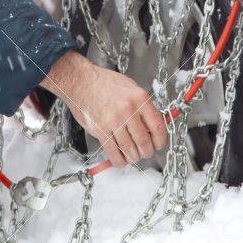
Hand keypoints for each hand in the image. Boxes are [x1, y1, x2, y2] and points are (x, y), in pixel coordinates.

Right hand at [39, 51, 167, 167]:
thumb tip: (154, 125)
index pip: (158, 127)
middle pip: (144, 142)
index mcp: (140, 98)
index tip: (159, 145)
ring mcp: (114, 120)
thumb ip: (143, 106)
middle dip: (147, 152)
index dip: (160, 141)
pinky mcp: (100, 130)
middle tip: (145, 152)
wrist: (81, 81)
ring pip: (130, 150)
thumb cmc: (105, 83)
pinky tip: (121, 159)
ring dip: (133, 158)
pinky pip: (113, 152)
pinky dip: (119, 160)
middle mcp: (128, 110)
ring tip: (133, 156)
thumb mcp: (131, 88)